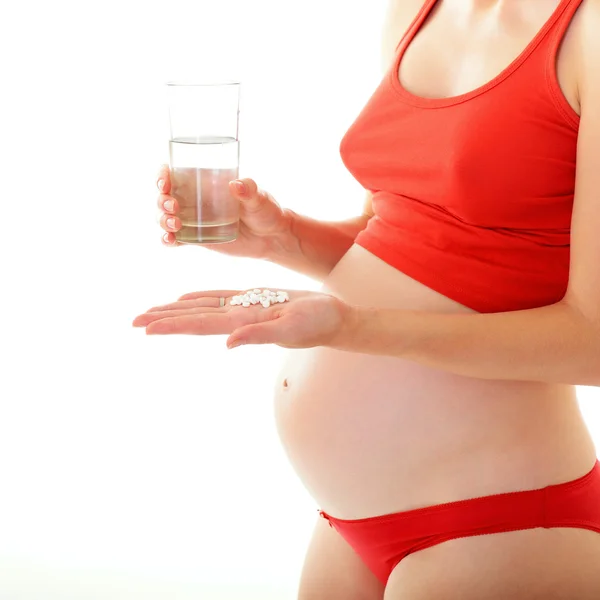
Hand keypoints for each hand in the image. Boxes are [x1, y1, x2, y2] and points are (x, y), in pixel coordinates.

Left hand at [132, 288, 357, 349]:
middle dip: (163, 319)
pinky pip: (220, 298)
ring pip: (202, 308)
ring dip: (175, 310)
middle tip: (133, 321)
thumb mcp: (292, 330)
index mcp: (242, 324)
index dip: (172, 325)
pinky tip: (185, 300)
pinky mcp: (253, 299)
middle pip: (194, 318)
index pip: (200, 325)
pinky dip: (199, 298)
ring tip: (150, 312)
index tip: (145, 327)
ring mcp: (244, 309)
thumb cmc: (318, 324)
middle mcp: (238, 318)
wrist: (334, 319)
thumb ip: (261, 336)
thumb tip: (228, 344)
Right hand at [156, 165, 293, 258]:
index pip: (175, 174)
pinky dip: (168, 240)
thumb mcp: (259, 198)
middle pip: (165, 196)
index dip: (162, 175)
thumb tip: (236, 184)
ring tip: (176, 225)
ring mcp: (194, 220)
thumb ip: (249, 190)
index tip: (165, 182)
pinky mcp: (197, 239)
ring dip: (163, 220)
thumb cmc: (266, 211)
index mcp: (205, 183)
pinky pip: (176, 239)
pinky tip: (169, 241)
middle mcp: (195, 200)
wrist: (272, 238)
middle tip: (174, 207)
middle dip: (162, 200)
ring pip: (166, 217)